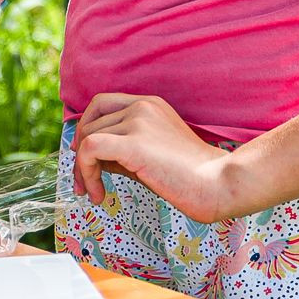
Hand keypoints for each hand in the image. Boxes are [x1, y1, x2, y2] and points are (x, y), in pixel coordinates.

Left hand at [70, 94, 246, 224]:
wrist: (218, 184)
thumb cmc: (190, 176)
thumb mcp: (150, 155)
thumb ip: (121, 151)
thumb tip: (90, 160)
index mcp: (149, 104)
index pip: (101, 105)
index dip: (86, 129)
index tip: (86, 159)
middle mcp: (141, 106)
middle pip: (90, 122)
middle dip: (80, 154)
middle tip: (84, 183)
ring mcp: (138, 121)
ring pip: (87, 137)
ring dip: (82, 170)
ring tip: (94, 193)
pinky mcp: (133, 143)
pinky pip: (90, 149)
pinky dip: (85, 172)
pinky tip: (98, 194)